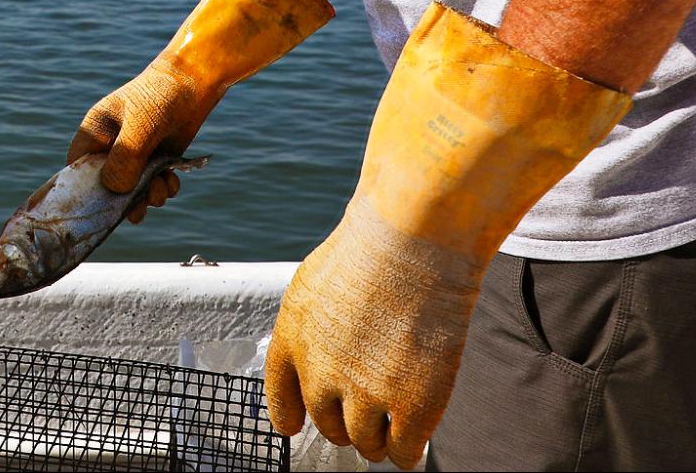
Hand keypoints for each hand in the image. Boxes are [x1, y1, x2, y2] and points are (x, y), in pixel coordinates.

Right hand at [68, 57, 216, 209]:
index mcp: (96, 133)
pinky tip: (172, 179)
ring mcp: (134, 156)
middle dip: (123, 200)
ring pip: (133, 191)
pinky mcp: (156, 161)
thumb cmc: (159, 96)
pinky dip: (163, 189)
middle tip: (137, 210)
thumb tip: (116, 189)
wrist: (193, 84)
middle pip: (106, 187)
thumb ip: (126, 155)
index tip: (101, 205)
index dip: (84, 189)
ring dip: (148, 197)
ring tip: (161, 187)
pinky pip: (153, 187)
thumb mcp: (140, 123)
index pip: (77, 168)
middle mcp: (111, 147)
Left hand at [264, 199, 484, 470]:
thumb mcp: (318, 281)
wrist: (410, 243)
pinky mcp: (409, 406)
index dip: (290, 414)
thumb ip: (317, 323)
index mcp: (293, 338)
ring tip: (393, 427)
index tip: (294, 425)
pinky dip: (407, 451)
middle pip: (328, 425)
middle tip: (367, 413)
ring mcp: (364, 394)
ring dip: (378, 440)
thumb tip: (330, 347)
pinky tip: (415, 438)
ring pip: (365, 445)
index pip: (280, 395)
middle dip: (346, 423)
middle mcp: (320, 373)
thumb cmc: (374, 247)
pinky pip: (402, 453)